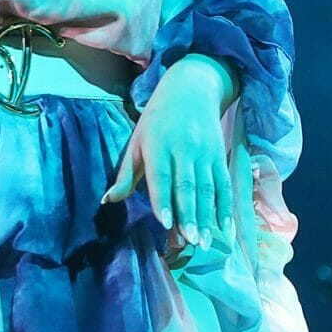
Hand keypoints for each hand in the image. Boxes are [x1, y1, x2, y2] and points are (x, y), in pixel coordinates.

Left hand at [100, 58, 236, 248]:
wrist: (190, 90)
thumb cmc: (156, 121)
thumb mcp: (137, 141)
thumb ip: (124, 174)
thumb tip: (107, 201)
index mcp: (158, 146)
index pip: (161, 176)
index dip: (163, 200)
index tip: (166, 223)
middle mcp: (183, 150)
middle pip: (187, 186)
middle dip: (189, 214)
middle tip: (189, 240)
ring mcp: (205, 153)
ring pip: (207, 188)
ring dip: (207, 216)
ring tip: (204, 241)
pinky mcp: (220, 155)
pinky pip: (224, 184)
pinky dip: (225, 206)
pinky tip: (224, 226)